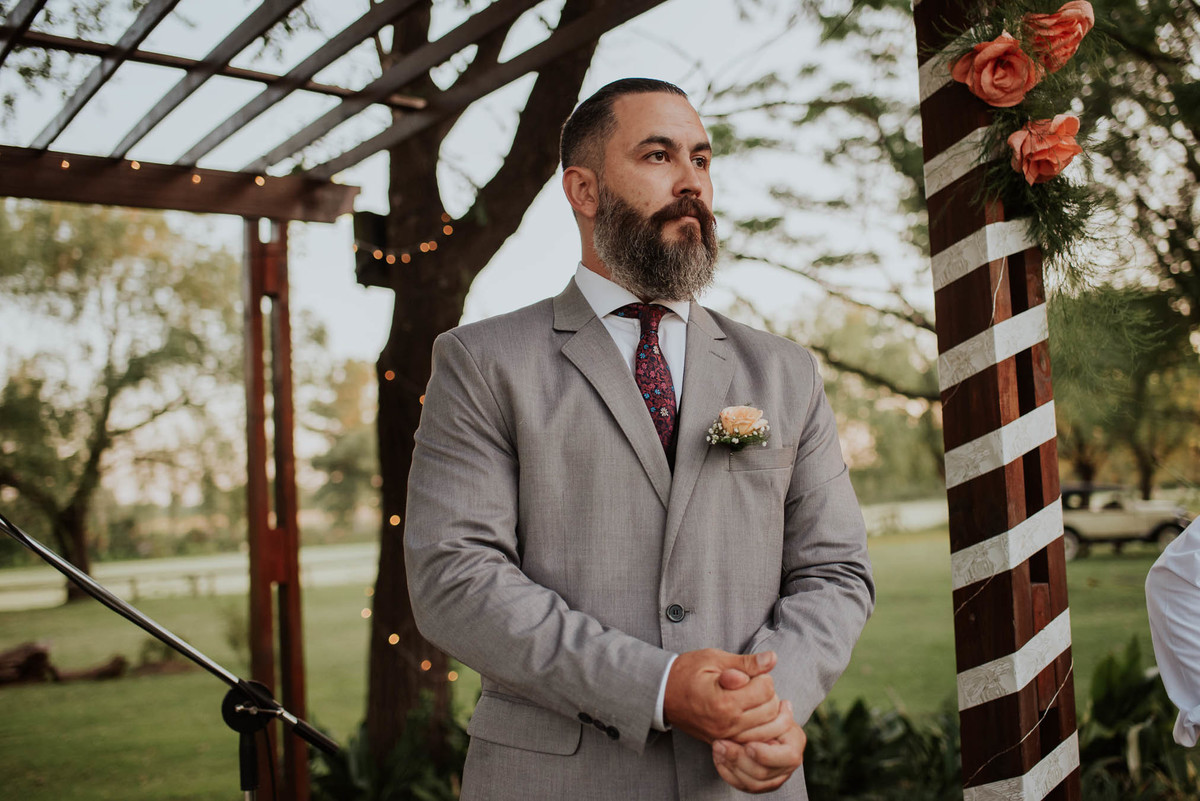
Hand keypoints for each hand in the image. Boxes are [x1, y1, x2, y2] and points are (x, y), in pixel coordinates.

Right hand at [663, 649, 779, 742]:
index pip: (766, 689)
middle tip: (753, 683)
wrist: (662, 693)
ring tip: (753, 697)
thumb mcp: (714, 659)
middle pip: (770, 709)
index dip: (762, 676)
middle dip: (767, 693)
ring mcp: (726, 736)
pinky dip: (760, 726)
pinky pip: (754, 740)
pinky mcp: (724, 742)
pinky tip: (753, 713)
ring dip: (766, 711)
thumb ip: (745, 663)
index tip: (749, 672)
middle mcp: (727, 723)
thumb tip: (772, 659)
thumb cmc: (686, 672)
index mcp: (724, 701)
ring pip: (767, 728)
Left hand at [712, 701, 805, 793]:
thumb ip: (766, 702)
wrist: (759, 720)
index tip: (748, 745)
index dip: (766, 754)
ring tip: (716, 747)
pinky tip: (717, 756)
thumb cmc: (764, 706)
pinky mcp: (760, 784)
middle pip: (764, 773)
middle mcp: (788, 765)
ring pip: (753, 783)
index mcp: (795, 743)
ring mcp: (774, 777)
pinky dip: (727, 773)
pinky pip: (742, 785)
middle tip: (719, 743)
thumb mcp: (767, 701)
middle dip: (739, 758)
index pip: (787, 757)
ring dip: (731, 765)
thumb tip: (779, 701)